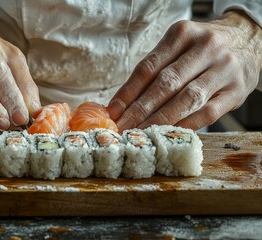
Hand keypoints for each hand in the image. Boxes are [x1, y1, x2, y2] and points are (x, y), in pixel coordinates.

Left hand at [108, 11, 261, 131]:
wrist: (247, 42)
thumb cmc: (202, 49)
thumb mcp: (179, 47)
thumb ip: (155, 69)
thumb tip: (123, 102)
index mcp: (183, 34)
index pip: (149, 67)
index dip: (128, 92)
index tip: (113, 112)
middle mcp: (206, 47)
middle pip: (166, 83)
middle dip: (140, 109)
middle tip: (123, 127)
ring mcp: (224, 69)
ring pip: (187, 99)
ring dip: (160, 120)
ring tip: (141, 132)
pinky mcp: (237, 91)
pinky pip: (208, 113)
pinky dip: (186, 125)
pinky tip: (168, 133)